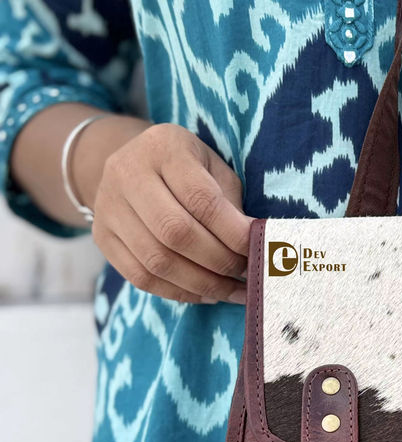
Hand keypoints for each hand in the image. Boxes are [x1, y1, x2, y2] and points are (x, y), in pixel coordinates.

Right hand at [82, 121, 251, 303]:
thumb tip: (256, 247)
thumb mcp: (214, 168)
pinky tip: (207, 294)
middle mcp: (126, 173)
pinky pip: (141, 277)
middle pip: (175, 233)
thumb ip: (232, 203)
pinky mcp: (102, 237)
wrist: (132, 164)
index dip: (233, 233)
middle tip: (249, 274)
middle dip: (220, 262)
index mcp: (163, 147)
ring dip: (203, 284)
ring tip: (234, 291)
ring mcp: (108, 207)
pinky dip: (180, 293)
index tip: (259, 250)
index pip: (200, 199)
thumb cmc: (188, 169)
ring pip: (157, 261)